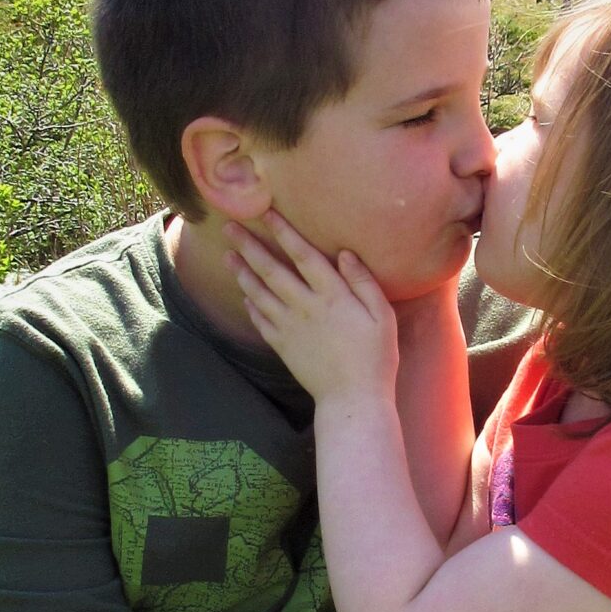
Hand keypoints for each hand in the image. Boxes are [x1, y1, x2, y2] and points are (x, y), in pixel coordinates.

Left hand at [229, 211, 396, 404]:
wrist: (353, 398)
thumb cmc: (375, 357)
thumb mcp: (383, 316)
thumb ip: (364, 283)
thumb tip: (345, 254)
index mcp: (332, 295)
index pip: (303, 255)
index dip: (284, 232)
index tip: (267, 213)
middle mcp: (305, 306)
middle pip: (272, 270)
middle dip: (250, 246)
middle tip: (229, 227)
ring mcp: (290, 327)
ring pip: (259, 293)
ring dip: (242, 272)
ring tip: (228, 255)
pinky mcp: (282, 346)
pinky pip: (260, 321)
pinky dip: (250, 305)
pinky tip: (244, 294)